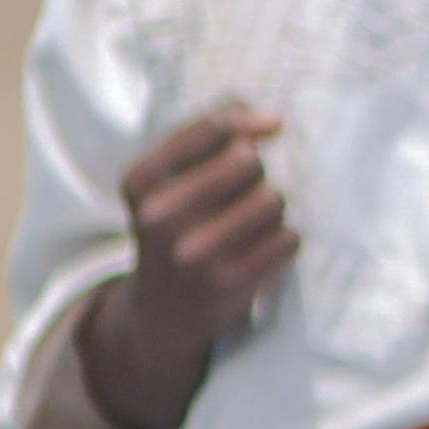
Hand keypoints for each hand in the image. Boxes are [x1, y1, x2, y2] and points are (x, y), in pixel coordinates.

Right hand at [74, 98, 298, 428]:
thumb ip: (209, 133)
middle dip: (256, 171)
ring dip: (272, 207)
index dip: (249, 119)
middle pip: (247, 161)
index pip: (211, 128)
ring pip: (271, 199)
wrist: (162, 309)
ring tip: (252, 222)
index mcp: (141, 181)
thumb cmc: (176, 225)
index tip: (272, 125)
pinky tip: (262, 249)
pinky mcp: (228, 284)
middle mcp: (160, 216)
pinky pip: (287, 238)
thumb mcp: (168, 178)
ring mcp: (194, 253)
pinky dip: (283, 239)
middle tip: (243, 191)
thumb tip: (270, 121)